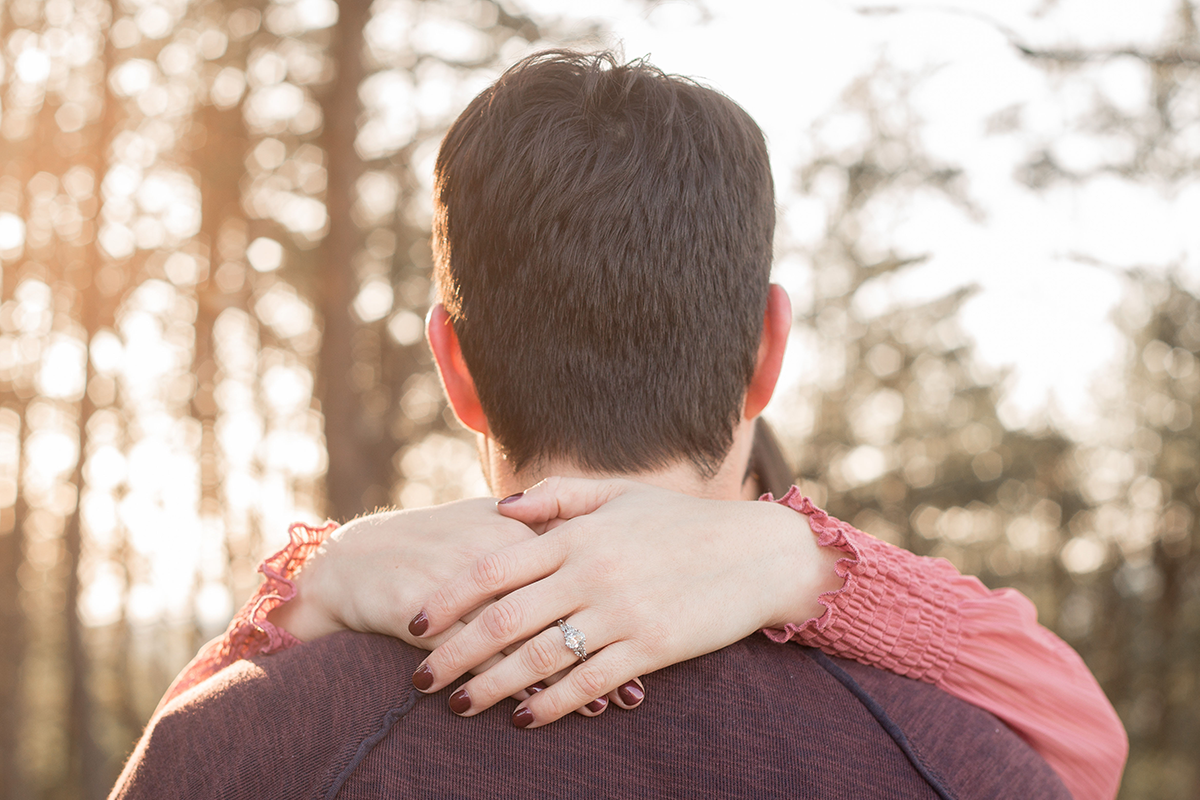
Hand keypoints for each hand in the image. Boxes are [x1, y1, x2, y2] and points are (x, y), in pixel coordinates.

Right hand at [266, 499, 633, 714]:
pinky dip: (509, 684)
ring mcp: (459, 586)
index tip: (654, 617)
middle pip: (558, 600)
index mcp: (513, 526)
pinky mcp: (428, 618)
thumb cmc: (432, 539)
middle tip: (642, 675)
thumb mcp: (482, 518)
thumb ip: (537, 519)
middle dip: (601, 640)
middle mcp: (490, 552)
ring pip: (521, 635)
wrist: (353, 559)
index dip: (614, 592)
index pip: (576, 560)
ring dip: (565, 674)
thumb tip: (592, 528)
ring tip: (604, 705)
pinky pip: (476, 658)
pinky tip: (536, 708)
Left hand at [407, 477, 842, 727]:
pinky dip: (551, 704)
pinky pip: (588, 683)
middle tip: (419, 680)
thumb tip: (498, 512)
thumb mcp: (620, 493)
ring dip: (491, 686)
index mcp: (577, 535)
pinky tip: (524, 720)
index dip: (447, 599)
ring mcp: (620, 613)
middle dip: (454, 653)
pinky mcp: (649, 648)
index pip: (493, 568)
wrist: (757, 553)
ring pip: (538, 657)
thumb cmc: (683, 521)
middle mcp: (590, 573)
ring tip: (458, 706)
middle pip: (504, 620)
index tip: (412, 624)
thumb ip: (557, 497)